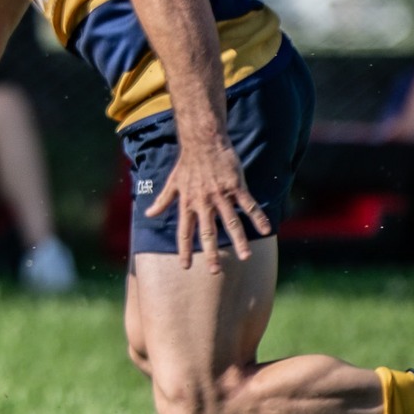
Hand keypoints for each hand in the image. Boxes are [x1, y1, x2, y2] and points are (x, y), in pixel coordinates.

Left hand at [146, 137, 271, 268]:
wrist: (203, 142)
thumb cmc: (187, 163)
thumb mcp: (172, 183)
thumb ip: (162, 201)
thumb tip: (148, 213)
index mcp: (188, 203)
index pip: (184, 232)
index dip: (184, 250)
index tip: (185, 267)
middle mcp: (203, 202)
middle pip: (208, 232)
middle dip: (211, 252)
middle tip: (215, 271)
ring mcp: (220, 195)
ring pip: (231, 222)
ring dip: (239, 241)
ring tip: (245, 257)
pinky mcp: (236, 186)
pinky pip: (248, 205)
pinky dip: (258, 218)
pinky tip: (266, 230)